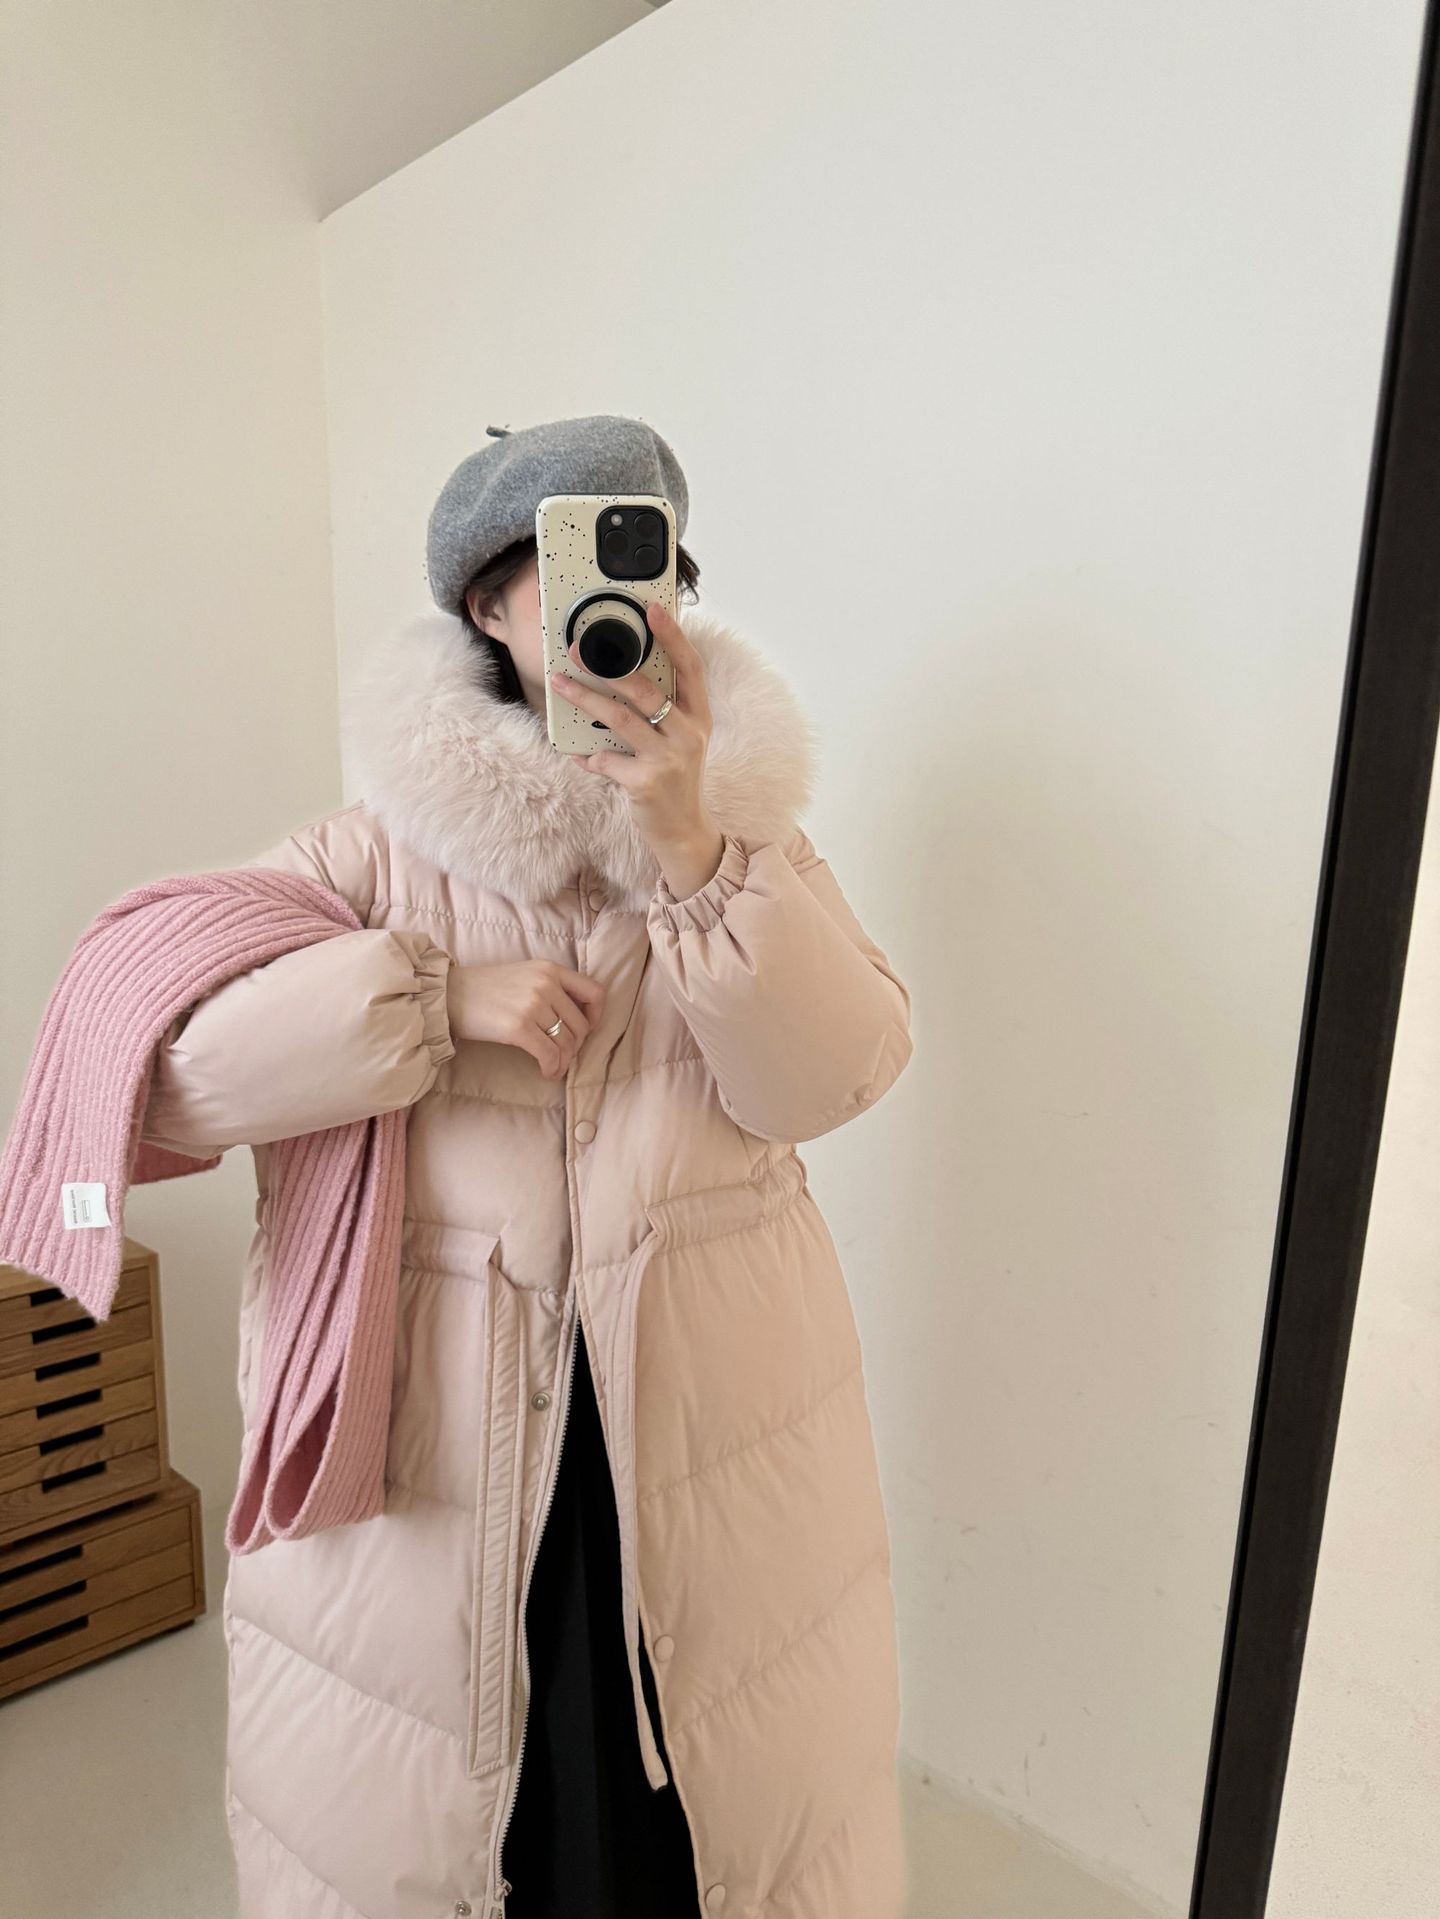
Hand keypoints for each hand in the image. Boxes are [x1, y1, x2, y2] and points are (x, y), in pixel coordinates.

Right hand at [447, 960, 604, 1079]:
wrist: (447, 994)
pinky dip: (552, 1068)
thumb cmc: (483, 989)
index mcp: (550, 969)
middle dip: (576, 1047)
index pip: (595, 992)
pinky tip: (546, 1073)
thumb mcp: (523, 975)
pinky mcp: (519, 1027)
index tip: (586, 1030)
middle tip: (563, 1056)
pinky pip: (550, 1055)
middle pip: (581, 1025)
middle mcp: (546, 984)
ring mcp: (533, 1005)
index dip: (597, 1016)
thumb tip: (575, 1022)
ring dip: (563, 1061)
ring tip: (553, 1067)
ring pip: (567, 1043)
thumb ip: (550, 988)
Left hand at [549, 601, 724, 896]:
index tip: (652, 609)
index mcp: (698, 716)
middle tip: (577, 648)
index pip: (690, 667)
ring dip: (585, 699)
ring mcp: (669, 759)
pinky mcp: (647, 783)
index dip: (673, 636)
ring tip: (560, 683)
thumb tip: (618, 674)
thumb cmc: (674, 778)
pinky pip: (606, 760)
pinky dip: (587, 756)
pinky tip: (579, 754)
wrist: (684, 831)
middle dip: (607, 665)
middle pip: (646, 689)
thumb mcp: (678, 740)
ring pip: (620, 719)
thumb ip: (659, 710)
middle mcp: (688, 734)